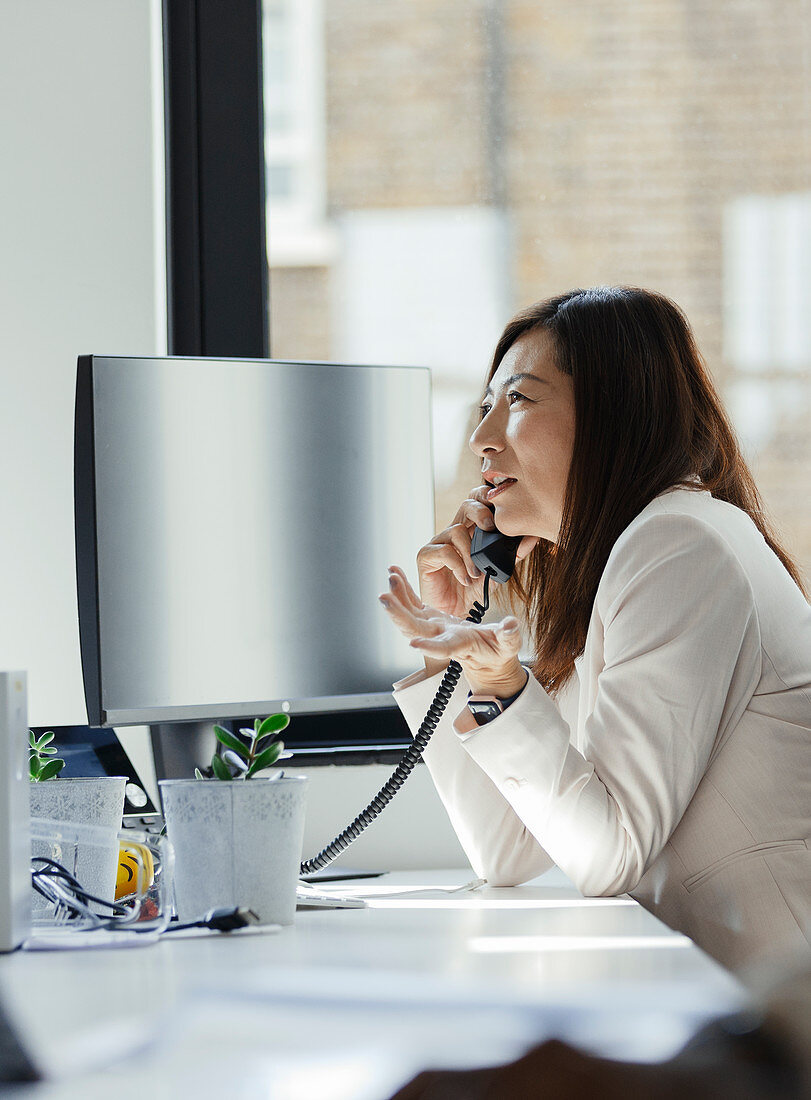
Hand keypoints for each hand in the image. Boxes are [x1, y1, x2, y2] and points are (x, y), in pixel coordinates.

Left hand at [380, 567, 526, 695]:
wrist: (485, 655)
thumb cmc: (497, 651)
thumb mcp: (507, 645)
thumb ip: (509, 636)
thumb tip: (511, 625)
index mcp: (459, 645)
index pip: (443, 648)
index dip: (429, 647)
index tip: (415, 644)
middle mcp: (440, 636)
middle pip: (414, 629)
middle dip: (398, 615)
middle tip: (385, 598)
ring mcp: (432, 627)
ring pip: (408, 615)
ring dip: (397, 599)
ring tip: (391, 578)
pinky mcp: (429, 617)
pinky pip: (412, 604)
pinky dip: (402, 590)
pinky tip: (394, 574)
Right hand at [416, 487, 538, 617]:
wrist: (456, 614)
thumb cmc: (473, 590)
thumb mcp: (498, 570)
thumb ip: (513, 553)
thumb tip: (533, 536)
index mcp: (470, 530)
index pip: (477, 501)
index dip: (487, 496)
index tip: (502, 508)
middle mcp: (454, 531)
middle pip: (466, 505)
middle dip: (481, 512)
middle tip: (491, 527)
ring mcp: (438, 542)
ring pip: (456, 530)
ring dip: (471, 554)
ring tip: (476, 574)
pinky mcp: (425, 556)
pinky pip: (444, 551)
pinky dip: (459, 566)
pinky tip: (465, 579)